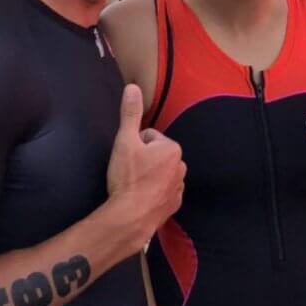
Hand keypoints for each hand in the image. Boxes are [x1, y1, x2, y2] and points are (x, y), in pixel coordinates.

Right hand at [106, 85, 185, 244]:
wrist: (130, 217)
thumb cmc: (128, 178)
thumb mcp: (124, 141)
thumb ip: (130, 113)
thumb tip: (133, 87)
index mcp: (172, 148)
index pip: (148, 137)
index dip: (134, 145)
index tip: (127, 159)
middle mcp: (181, 166)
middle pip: (155, 155)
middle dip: (142, 160)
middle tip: (128, 172)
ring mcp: (179, 187)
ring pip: (158, 173)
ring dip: (147, 176)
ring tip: (133, 186)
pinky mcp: (174, 205)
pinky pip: (162, 191)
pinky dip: (152, 193)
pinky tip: (140, 198)